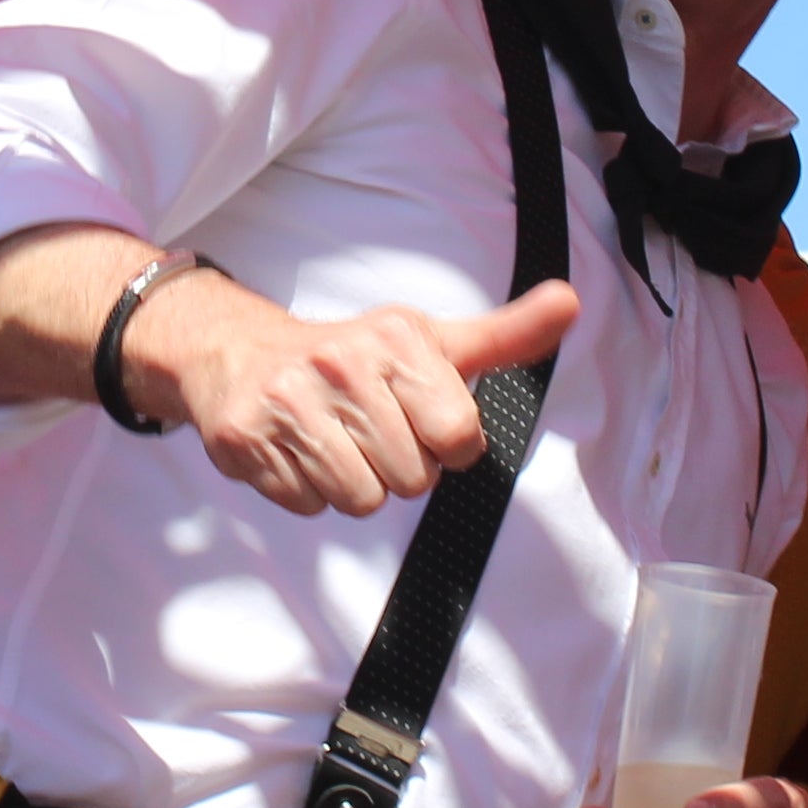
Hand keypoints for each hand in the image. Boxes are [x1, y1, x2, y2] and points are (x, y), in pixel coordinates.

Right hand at [126, 274, 583, 518]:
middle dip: (395, 466)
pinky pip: (308, 504)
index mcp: (395, 339)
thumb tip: (570, 303)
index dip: (444, 442)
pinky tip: (295, 450)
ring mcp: (288, 402)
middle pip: (411, 479)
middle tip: (367, 430)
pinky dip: (305, 488)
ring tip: (333, 441)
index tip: (417, 417)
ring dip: (352, 483)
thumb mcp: (429, 342)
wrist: (237, 356)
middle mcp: (340, 363)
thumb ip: (504, 336)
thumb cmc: (349, 358)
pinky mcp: (245, 439)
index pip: (459, 435)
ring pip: (360, 499)